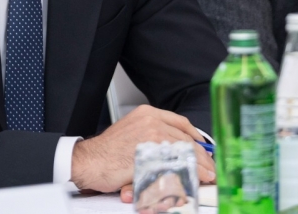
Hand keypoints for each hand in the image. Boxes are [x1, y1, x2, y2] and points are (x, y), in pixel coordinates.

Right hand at [70, 104, 215, 193]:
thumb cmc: (108, 151)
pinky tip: (188, 183)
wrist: (88, 161)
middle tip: (209, 169)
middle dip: (202, 158)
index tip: (204, 148)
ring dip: (197, 169)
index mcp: (148, 114)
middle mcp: (151, 122)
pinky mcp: (149, 157)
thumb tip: (177, 147)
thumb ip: (154, 135)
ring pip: (183, 155)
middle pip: (186, 140)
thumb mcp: (133, 132)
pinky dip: (183, 177)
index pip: (181, 123)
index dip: (196, 138)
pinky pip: (172, 169)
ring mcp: (150, 139)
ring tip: (204, 178)